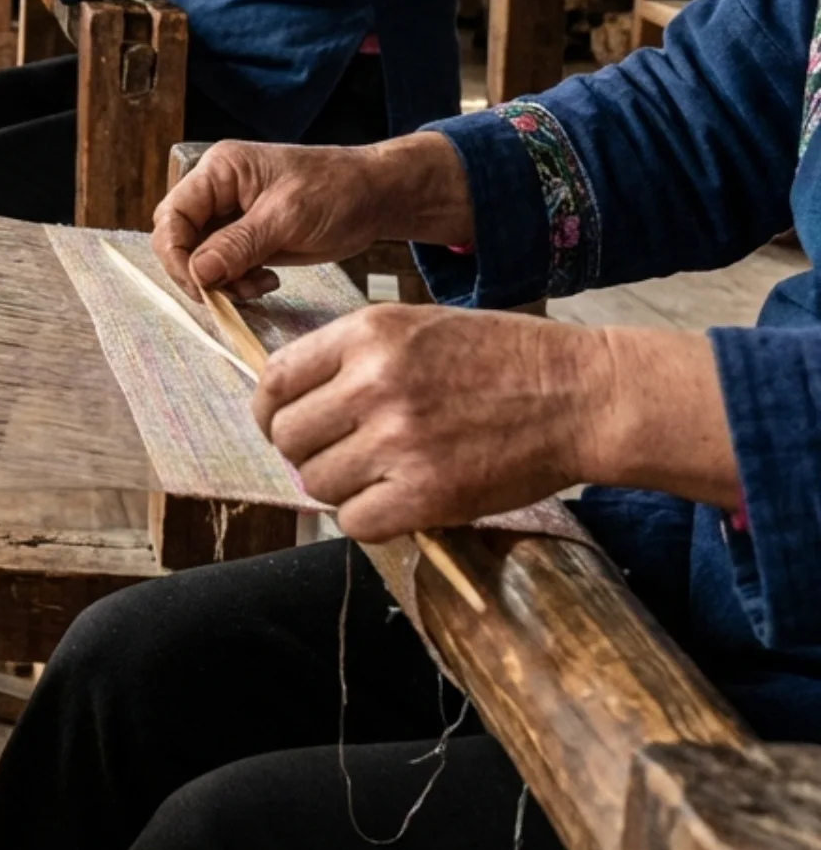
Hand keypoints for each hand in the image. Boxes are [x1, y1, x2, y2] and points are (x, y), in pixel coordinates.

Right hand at [152, 134, 473, 301]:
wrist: (376, 196)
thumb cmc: (337, 190)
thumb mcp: (287, 217)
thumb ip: (238, 245)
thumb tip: (197, 271)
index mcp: (219, 171)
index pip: (173, 214)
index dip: (177, 253)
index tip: (200, 285)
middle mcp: (217, 191)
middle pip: (178, 236)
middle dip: (197, 270)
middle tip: (226, 292)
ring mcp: (230, 215)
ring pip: (198, 256)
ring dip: (219, 280)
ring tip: (256, 285)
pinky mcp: (246, 237)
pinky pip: (222, 266)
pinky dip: (236, 282)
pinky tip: (266, 280)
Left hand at [252, 303, 605, 539]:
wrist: (580, 394)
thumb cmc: (500, 358)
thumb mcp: (414, 327)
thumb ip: (350, 357)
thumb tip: (290, 399)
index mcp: (366, 333)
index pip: (274, 378)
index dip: (270, 410)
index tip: (281, 423)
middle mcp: (374, 382)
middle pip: (287, 436)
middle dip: (305, 451)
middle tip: (338, 455)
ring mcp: (399, 439)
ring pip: (316, 482)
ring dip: (339, 487)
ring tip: (377, 476)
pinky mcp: (427, 493)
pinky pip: (356, 522)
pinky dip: (368, 519)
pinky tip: (396, 501)